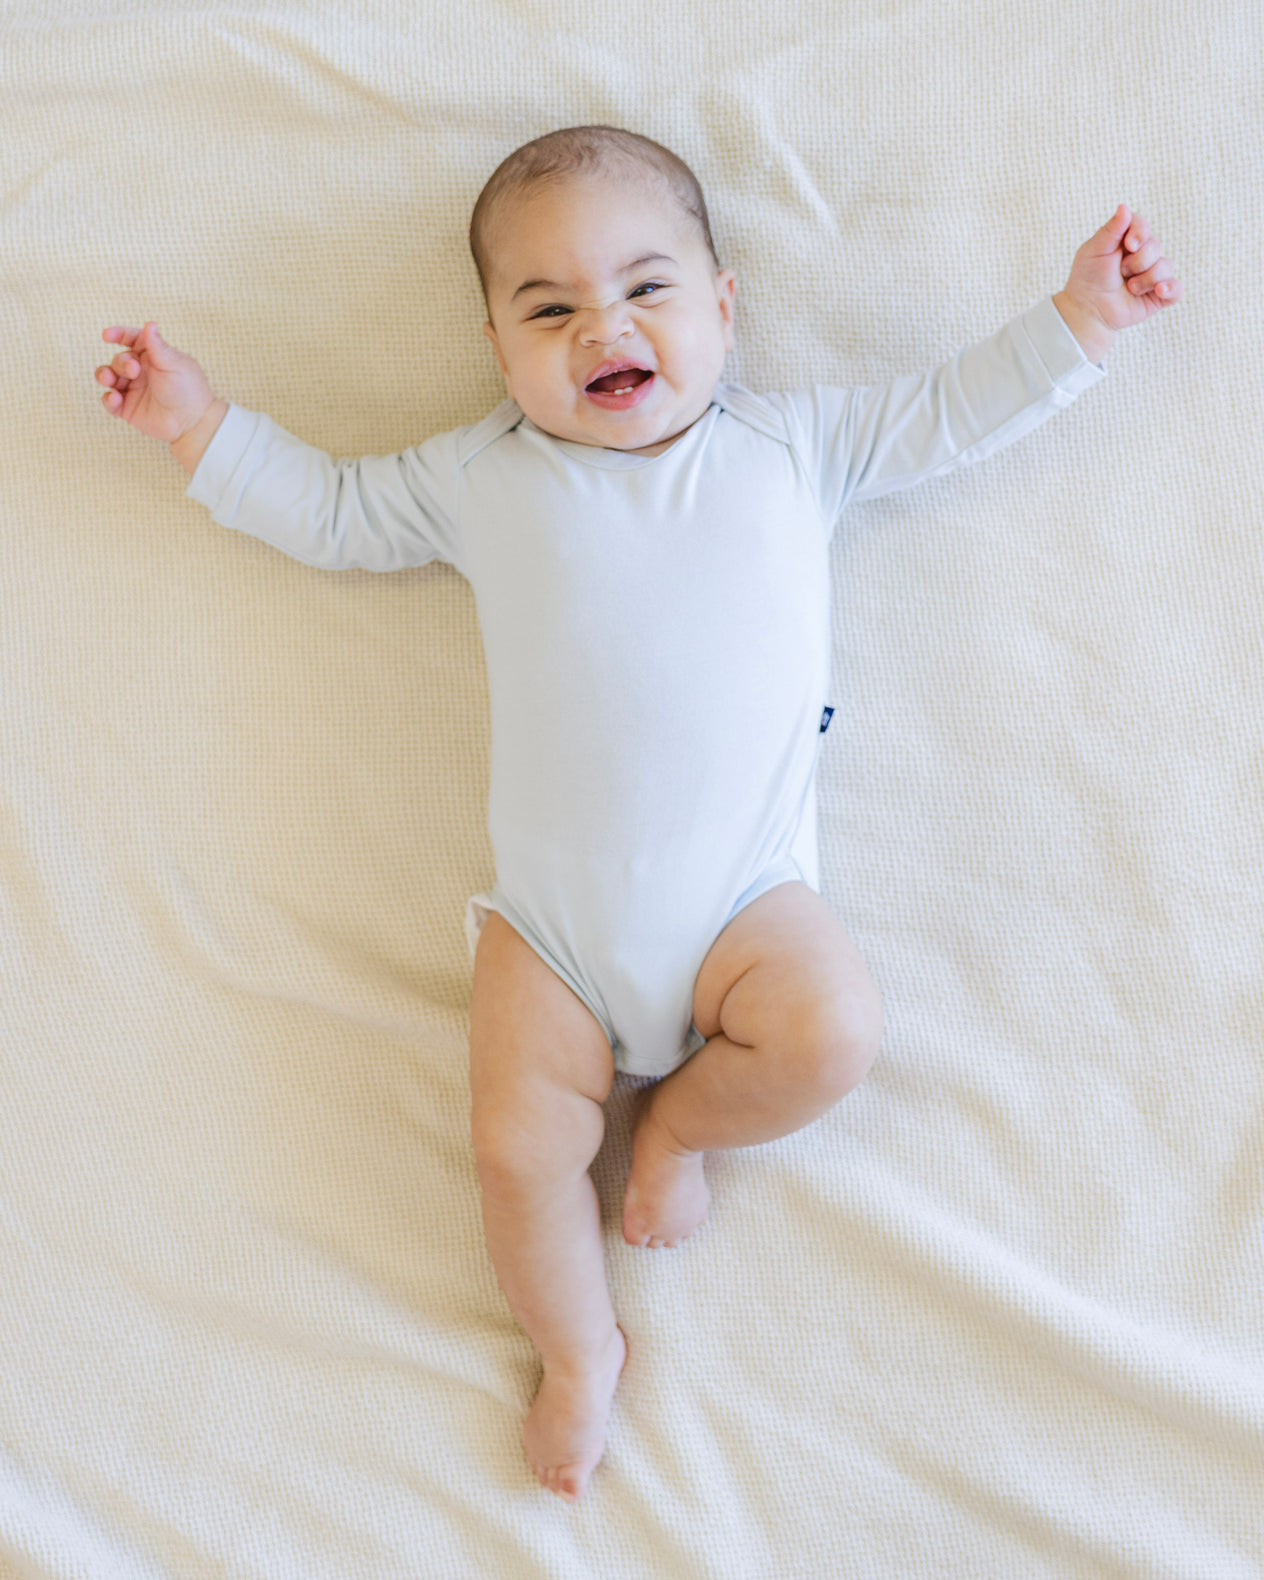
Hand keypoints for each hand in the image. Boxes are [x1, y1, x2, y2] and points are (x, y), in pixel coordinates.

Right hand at [96, 321, 218, 442]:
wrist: (193, 422)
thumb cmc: (188, 389)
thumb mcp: (173, 363)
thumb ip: (157, 345)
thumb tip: (150, 323)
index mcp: (152, 356)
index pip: (131, 339)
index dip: (118, 335)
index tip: (107, 335)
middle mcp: (141, 371)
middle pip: (119, 359)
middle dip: (121, 362)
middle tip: (133, 370)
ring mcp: (133, 390)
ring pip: (108, 377)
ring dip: (104, 376)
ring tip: (109, 380)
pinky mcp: (128, 408)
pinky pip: (109, 402)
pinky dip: (108, 399)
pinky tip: (115, 399)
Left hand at [1054, 205, 1182, 358]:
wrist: (1087, 312)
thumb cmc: (1088, 279)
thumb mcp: (1094, 251)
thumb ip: (1111, 230)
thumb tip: (1124, 207)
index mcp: (1127, 240)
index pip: (1143, 226)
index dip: (1140, 233)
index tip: (1129, 245)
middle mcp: (1143, 254)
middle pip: (1155, 246)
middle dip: (1138, 261)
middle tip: (1120, 273)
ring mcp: (1153, 274)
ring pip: (1166, 267)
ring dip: (1145, 279)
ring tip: (1130, 288)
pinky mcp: (1159, 295)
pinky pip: (1177, 289)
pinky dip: (1170, 289)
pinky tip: (1159, 290)